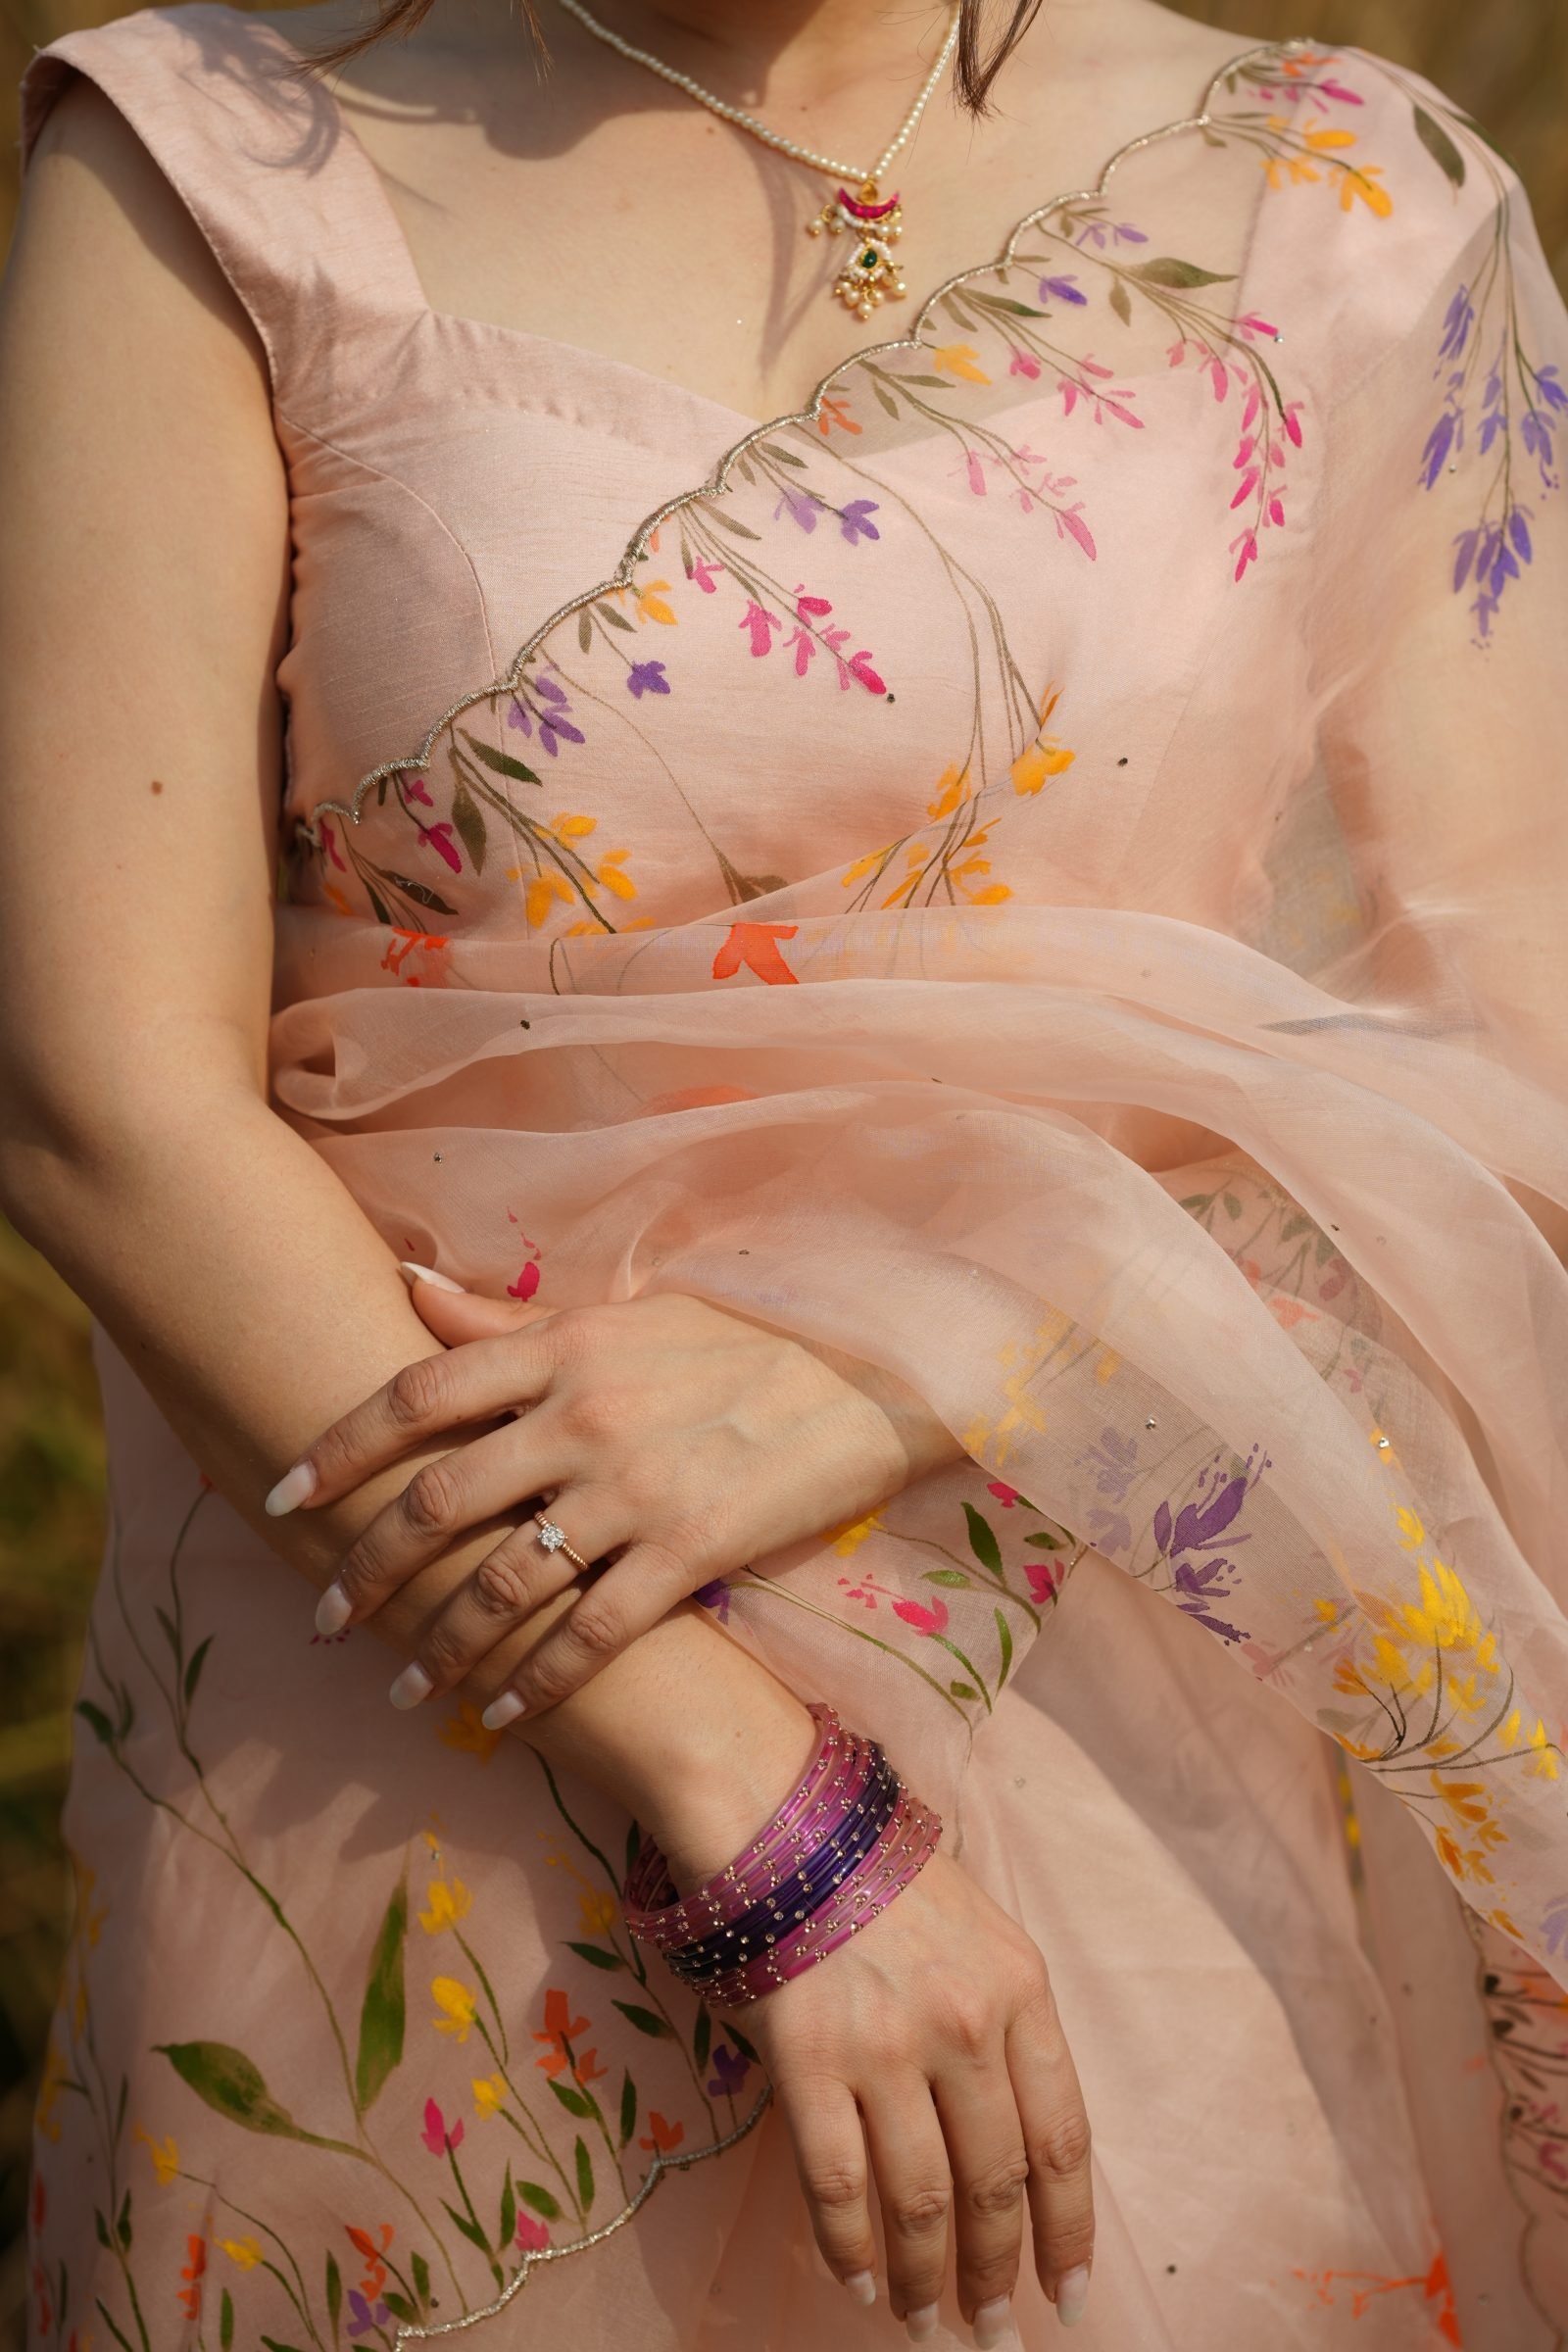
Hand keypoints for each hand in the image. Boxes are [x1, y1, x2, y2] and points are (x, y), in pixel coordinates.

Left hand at [265, 1267, 964, 1716]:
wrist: (871, 1380)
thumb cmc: (745, 1343)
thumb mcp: (629, 1313)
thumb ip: (513, 1318)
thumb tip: (405, 1286)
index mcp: (565, 1346)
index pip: (420, 1390)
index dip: (339, 1444)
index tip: (280, 1491)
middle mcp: (584, 1414)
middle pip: (439, 1498)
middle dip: (366, 1565)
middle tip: (322, 1613)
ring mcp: (635, 1486)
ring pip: (504, 1580)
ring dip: (439, 1643)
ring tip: (403, 1686)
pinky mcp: (689, 1550)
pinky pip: (591, 1632)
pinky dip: (537, 1680)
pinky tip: (501, 1711)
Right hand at [728, 1849, 1094, 2338]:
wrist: (787, 1822)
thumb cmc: (887, 1880)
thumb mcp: (984, 1935)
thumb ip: (1007, 2028)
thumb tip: (1022, 2150)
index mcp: (1020, 1991)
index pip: (1062, 2141)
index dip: (1069, 2232)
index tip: (1069, 2296)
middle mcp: (962, 2025)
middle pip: (995, 2183)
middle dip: (998, 2274)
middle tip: (994, 2332)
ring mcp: (882, 2046)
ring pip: (919, 2200)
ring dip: (925, 2278)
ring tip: (926, 2323)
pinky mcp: (806, 2060)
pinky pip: (837, 2184)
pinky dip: (848, 2247)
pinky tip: (857, 2281)